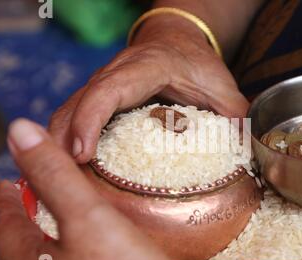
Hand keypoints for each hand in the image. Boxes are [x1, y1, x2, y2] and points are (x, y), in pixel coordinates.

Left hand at [0, 119, 179, 259]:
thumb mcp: (89, 220)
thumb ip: (54, 176)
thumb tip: (21, 130)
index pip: (5, 223)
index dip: (8, 198)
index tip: (8, 184)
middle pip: (17, 248)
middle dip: (22, 220)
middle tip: (29, 201)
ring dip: (44, 243)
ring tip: (56, 228)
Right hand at [48, 15, 248, 163]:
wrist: (177, 39)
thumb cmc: (197, 62)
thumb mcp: (221, 85)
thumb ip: (235, 114)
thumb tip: (245, 152)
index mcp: (145, 68)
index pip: (108, 91)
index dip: (90, 120)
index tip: (82, 153)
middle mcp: (116, 74)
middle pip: (78, 103)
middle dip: (63, 141)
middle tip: (61, 178)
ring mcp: (103, 83)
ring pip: (68, 109)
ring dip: (58, 143)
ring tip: (57, 178)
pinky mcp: (99, 95)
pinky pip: (73, 115)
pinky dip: (65, 139)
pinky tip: (64, 164)